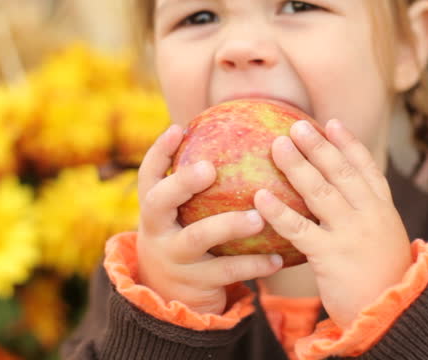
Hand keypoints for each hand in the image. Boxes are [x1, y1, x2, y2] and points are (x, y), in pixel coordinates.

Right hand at [136, 125, 283, 314]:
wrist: (170, 298)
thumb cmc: (186, 237)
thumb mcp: (181, 214)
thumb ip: (197, 186)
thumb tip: (238, 136)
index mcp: (154, 209)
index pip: (149, 174)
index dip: (159, 151)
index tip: (178, 129)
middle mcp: (157, 231)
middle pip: (160, 201)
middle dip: (182, 182)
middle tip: (209, 168)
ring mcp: (174, 258)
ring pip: (197, 238)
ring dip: (228, 225)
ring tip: (258, 217)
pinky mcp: (195, 283)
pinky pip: (227, 272)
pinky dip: (254, 264)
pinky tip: (278, 258)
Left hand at [253, 119, 411, 328]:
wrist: (396, 314)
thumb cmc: (382, 279)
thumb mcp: (384, 239)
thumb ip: (367, 216)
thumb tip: (340, 197)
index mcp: (382, 209)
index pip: (366, 168)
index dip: (348, 143)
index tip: (332, 123)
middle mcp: (369, 214)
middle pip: (340, 171)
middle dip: (318, 146)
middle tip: (296, 125)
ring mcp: (351, 232)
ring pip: (320, 191)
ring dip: (297, 165)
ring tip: (278, 145)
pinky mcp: (331, 255)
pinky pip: (299, 228)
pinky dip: (279, 211)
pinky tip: (260, 197)